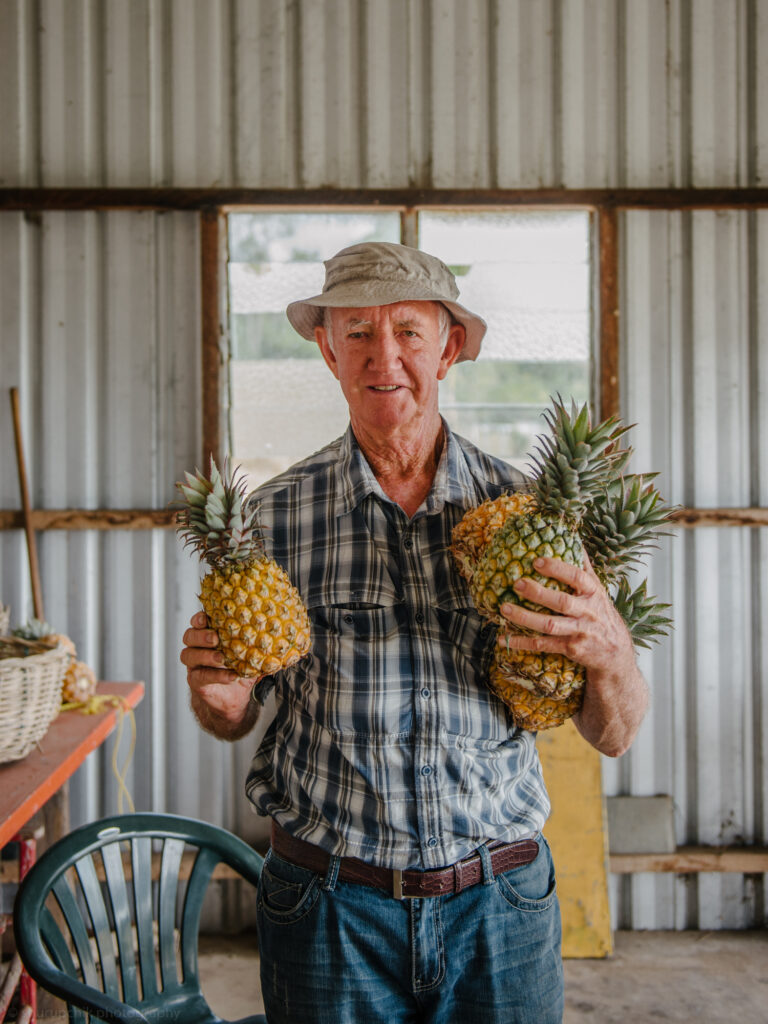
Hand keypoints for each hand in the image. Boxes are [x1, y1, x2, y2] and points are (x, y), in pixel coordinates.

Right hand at [180, 611, 259, 734]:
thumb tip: (281, 633)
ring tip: (221, 658)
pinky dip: (216, 676)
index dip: (199, 618)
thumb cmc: (240, 668)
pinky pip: (201, 676)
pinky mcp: (195, 682)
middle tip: (215, 637)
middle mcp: (197, 648)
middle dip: (201, 635)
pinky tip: (231, 676)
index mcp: (208, 635)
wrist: (234, 697)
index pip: (197, 622)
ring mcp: (194, 665)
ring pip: (188, 655)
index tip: (207, 616)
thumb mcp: (250, 653)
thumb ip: (258, 641)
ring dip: (206, 655)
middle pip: (189, 636)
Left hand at [498, 553, 647, 755]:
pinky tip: (505, 639)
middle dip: (538, 593)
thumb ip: (585, 567)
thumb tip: (574, 539)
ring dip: (525, 617)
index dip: (557, 568)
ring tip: (504, 608)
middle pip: (561, 602)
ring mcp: (580, 632)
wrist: (617, 655)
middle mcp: (589, 612)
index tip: (537, 560)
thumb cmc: (602, 615)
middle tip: (517, 583)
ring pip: (550, 625)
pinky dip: (523, 643)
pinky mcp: (571, 649)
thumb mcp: (599, 591)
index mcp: (595, 593)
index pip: (577, 577)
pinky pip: (544, 645)